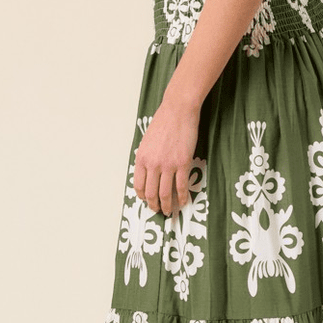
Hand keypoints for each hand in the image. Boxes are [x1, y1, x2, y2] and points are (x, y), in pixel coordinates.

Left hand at [133, 94, 200, 216]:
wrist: (178, 110)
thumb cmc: (164, 122)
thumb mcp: (147, 141)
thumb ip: (147, 158)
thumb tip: (149, 172)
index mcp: (141, 158)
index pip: (138, 185)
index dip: (143, 196)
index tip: (147, 201)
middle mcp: (152, 164)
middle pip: (151, 193)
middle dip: (154, 205)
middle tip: (158, 211)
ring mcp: (168, 165)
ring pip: (165, 193)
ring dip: (167, 206)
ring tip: (169, 212)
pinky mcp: (182, 163)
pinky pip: (181, 186)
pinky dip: (182, 197)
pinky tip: (184, 202)